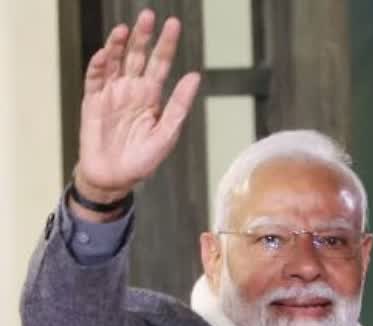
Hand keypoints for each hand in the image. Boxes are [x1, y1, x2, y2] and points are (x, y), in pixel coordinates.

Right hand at [73, 10, 200, 204]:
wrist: (115, 178)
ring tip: (126, 29)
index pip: (160, 64)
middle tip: (149, 15)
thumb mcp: (167, 133)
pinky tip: (106, 54)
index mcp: (152, 96)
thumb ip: (179, 105)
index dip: (166, 45)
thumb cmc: (143, 159)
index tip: (174, 25)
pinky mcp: (93, 101)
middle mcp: (132, 89)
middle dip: (143, 36)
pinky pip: (95, 79)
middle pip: (138, 56)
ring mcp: (111, 93)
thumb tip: (194, 77)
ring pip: (116, 62)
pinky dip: (99, 66)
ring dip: (119, 45)